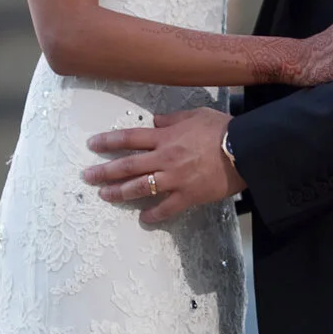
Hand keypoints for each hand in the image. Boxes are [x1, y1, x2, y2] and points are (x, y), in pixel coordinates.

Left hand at [82, 107, 241, 225]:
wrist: (246, 150)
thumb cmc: (223, 129)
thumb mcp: (195, 115)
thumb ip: (172, 119)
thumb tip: (154, 120)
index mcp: (165, 136)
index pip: (129, 138)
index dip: (108, 141)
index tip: (91, 145)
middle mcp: (164, 158)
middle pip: (127, 165)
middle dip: (104, 171)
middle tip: (86, 177)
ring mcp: (175, 179)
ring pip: (140, 187)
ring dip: (119, 193)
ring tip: (104, 196)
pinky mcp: (188, 196)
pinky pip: (166, 208)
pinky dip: (154, 215)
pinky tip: (143, 219)